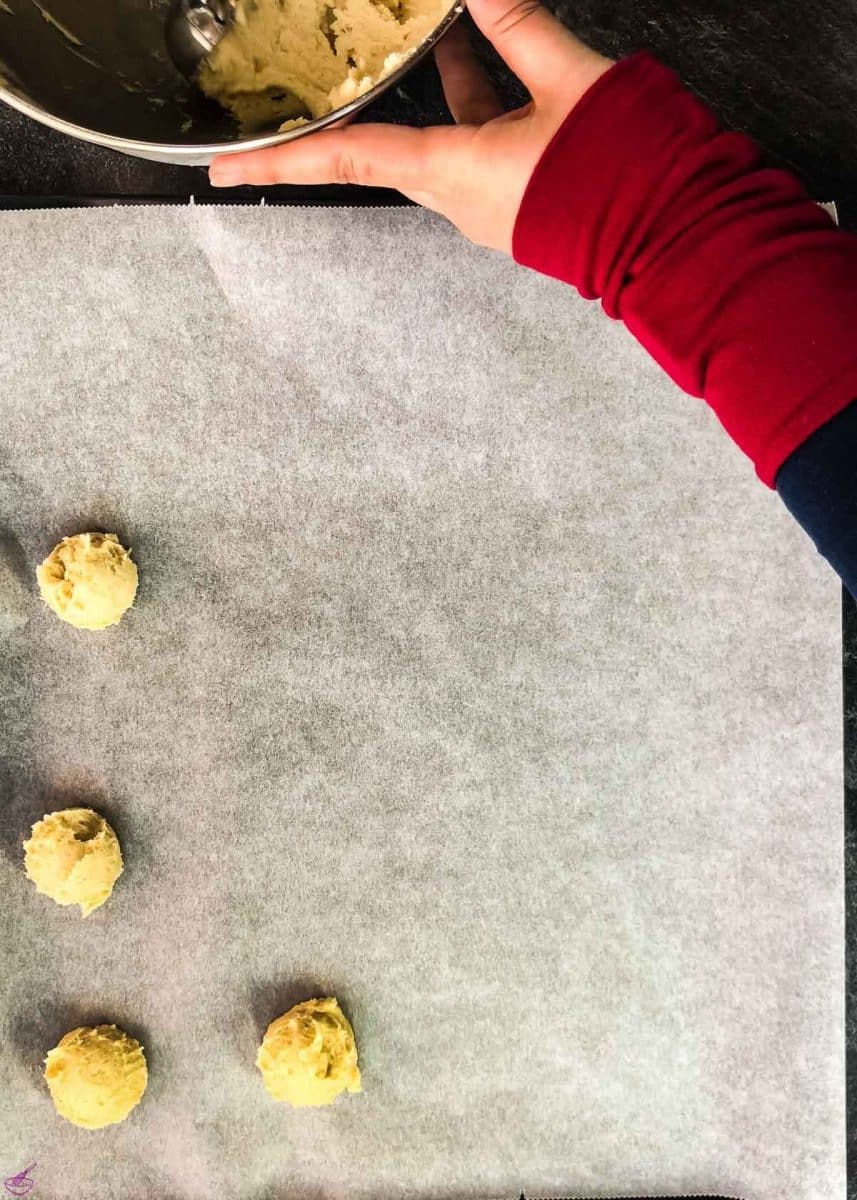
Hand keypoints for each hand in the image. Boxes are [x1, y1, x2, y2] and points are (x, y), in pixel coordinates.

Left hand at [208, 0, 612, 253]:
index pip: (344, 159)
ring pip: (438, 141)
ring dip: (435, 94)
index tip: (221, 172)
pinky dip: (474, 108)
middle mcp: (458, 201)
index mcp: (453, 173)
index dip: (278, 161)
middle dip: (356, 112)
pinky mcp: (515, 206)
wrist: (675, 238)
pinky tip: (489, 65)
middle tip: (315, 85)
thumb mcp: (569, 79)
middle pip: (387, 147)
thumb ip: (518, 26)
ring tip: (436, 36)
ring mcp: (487, 208)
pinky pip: (475, 151)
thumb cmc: (622, 172)